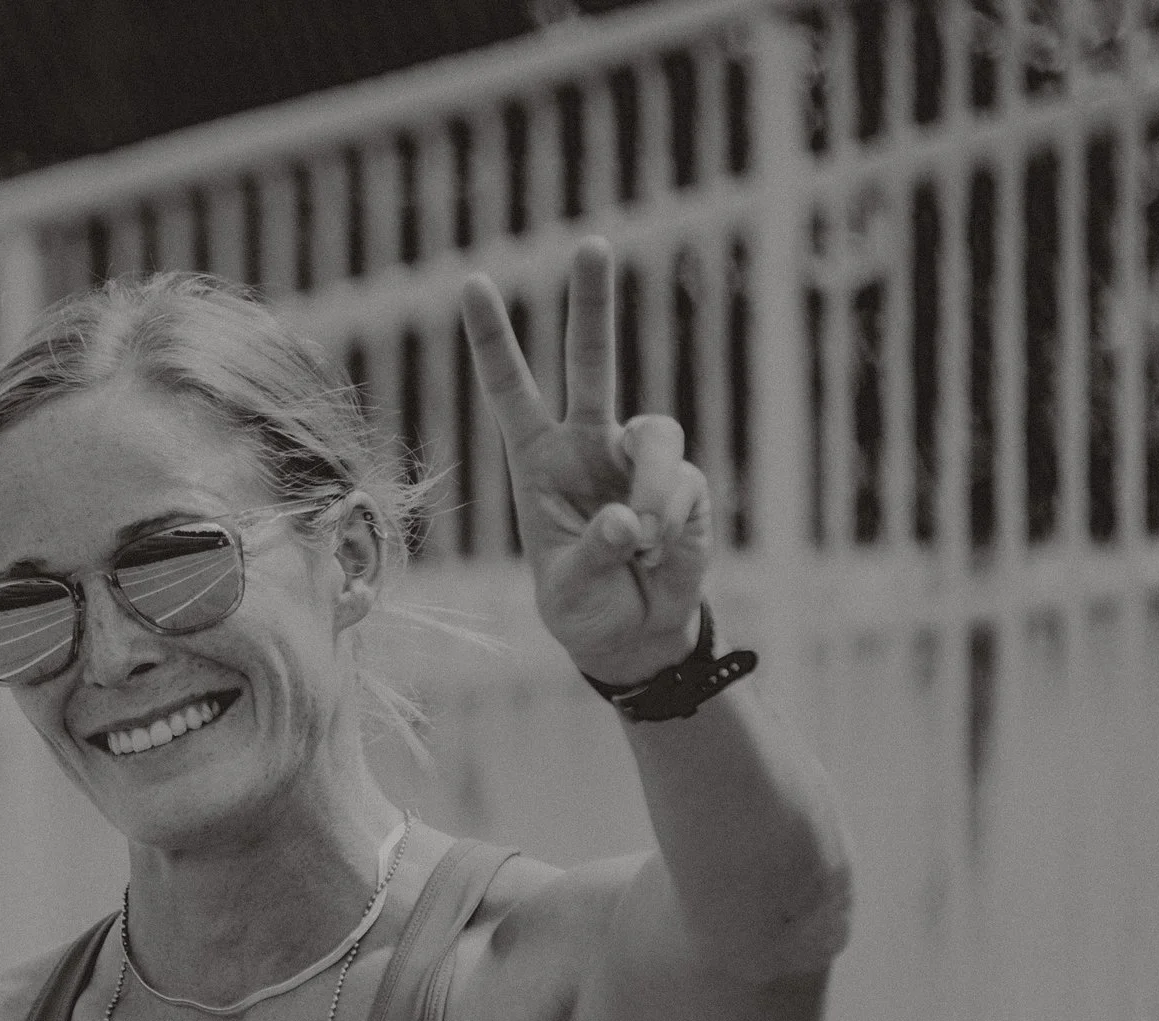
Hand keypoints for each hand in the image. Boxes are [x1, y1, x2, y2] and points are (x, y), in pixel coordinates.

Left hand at [460, 237, 709, 686]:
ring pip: (655, 434)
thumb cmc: (584, 609)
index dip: (494, 339)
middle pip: (591, 362)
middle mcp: (589, 446)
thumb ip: (592, 551)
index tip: (473, 283)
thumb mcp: (567, 591)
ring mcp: (638, 460)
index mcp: (538, 462)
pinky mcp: (684, 484)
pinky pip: (684, 486)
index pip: (512, 391)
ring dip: (652, 489)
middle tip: (590, 245)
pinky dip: (672, 525)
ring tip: (642, 543)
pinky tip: (657, 556)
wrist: (636, 636)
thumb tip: (627, 518)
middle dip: (592, 304)